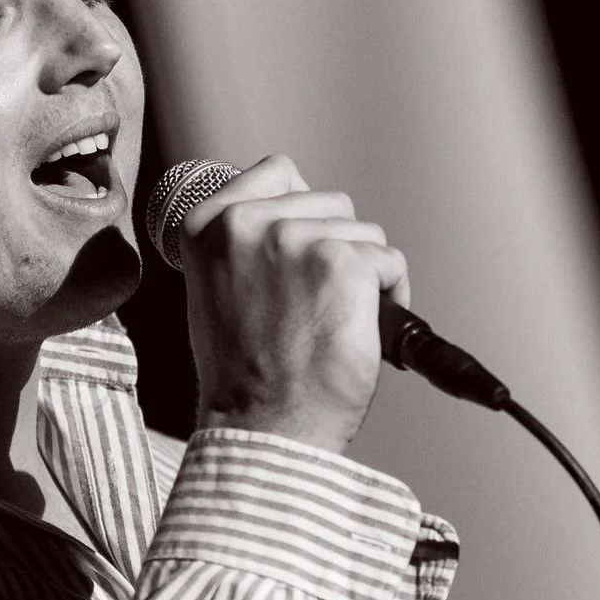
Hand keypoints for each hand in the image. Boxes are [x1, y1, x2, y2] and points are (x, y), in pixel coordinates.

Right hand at [177, 155, 408, 453]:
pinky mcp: (341, 262)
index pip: (279, 171)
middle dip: (339, 250)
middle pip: (331, 202)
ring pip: (364, 232)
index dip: (305, 213)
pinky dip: (391, 296)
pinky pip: (390, 262)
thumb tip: (294, 218)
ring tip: (335, 322)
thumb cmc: (247, 375)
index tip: (303, 258)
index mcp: (208, 225)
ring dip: (365, 275)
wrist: (263, 429)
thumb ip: (246, 245)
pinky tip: (361, 330)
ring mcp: (293, 239)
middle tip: (319, 307)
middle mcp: (245, 223)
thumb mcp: (218, 290)